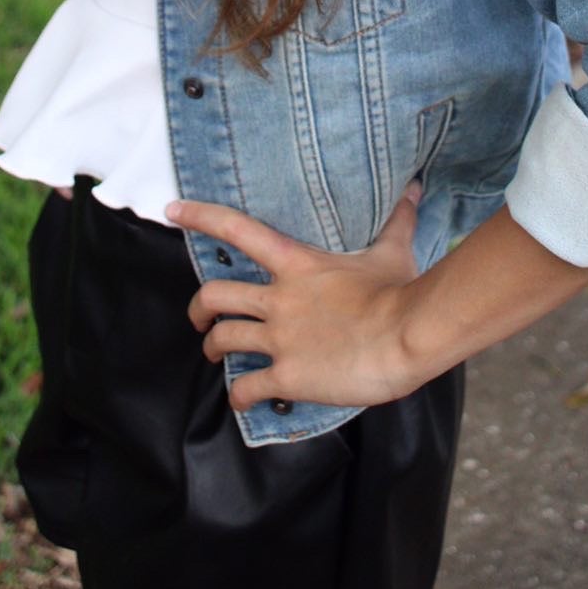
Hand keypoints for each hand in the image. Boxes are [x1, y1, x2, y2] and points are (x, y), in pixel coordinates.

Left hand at [165, 185, 423, 412]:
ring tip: (214, 354)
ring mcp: (280, 339)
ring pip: (223, 339)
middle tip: (199, 317)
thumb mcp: (393, 251)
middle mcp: (278, 300)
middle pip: (216, 296)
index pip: (237, 230)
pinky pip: (248, 388)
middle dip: (199, 308)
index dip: (200, 217)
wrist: (406, 337)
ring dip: (212, 348)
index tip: (173, 211)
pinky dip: (239, 395)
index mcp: (296, 265)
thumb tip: (414, 188)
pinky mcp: (288, 376)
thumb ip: (396, 220)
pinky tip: (242, 400)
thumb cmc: (400, 293)